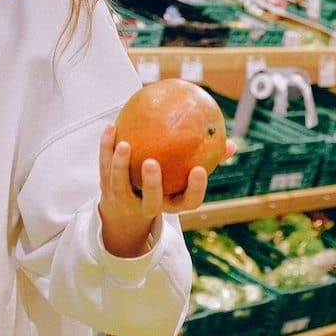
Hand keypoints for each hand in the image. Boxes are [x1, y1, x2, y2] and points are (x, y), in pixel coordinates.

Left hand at [96, 124, 234, 257]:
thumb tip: (231, 144)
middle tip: (151, 162)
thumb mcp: (185, 178)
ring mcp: (126, 199)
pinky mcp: (107, 188)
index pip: (188, 202)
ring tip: (124, 143)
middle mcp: (149, 205)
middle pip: (152, 200)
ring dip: (120, 164)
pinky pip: (104, 166)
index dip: (194, 189)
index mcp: (172, 203)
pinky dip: (106, 147)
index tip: (198, 170)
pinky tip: (111, 126)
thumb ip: (207, 161)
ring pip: (121, 184)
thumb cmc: (166, 187)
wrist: (126, 209)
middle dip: (151, 183)